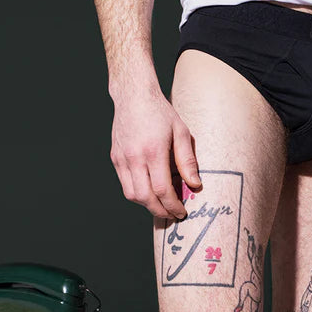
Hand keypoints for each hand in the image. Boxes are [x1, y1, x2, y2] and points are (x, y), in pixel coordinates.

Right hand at [110, 88, 200, 219]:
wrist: (133, 96)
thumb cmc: (160, 112)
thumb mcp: (181, 132)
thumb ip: (188, 160)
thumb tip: (195, 185)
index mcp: (153, 150)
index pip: (162, 189)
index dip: (173, 205)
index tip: (182, 212)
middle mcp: (134, 156)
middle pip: (145, 197)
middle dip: (160, 211)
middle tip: (173, 214)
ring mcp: (122, 158)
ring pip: (131, 194)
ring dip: (147, 204)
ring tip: (162, 204)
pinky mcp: (115, 157)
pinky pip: (125, 184)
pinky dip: (137, 193)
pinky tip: (149, 190)